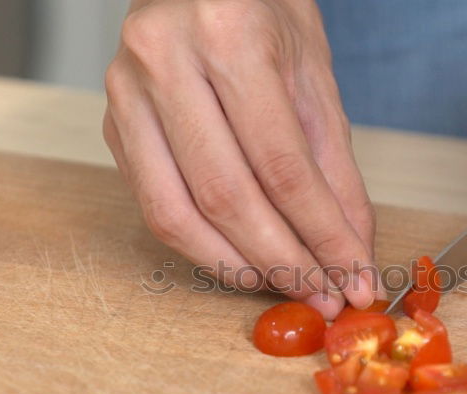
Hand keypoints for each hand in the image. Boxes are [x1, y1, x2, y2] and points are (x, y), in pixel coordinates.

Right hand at [104, 0, 379, 318]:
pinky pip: (155, 206)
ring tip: (285, 285)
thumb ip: (333, 167)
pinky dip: (203, 246)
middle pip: (226, 196)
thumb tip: (351, 250)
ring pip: (176, 214)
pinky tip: (242, 259)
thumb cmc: (261, 11)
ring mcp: (127, 94)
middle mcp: (165, 61)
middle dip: (283, 261)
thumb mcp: (313, 74)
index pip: (281, 165)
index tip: (353, 276)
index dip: (322, 235)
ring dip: (238, 266)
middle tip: (324, 293)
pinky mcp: (113, 126)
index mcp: (228, 36)